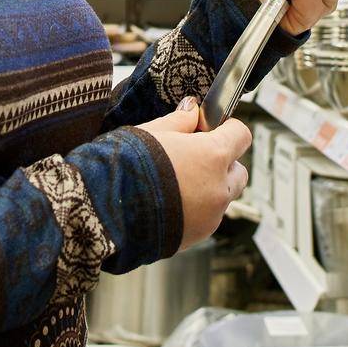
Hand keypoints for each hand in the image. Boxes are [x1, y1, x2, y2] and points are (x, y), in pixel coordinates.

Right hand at [141, 97, 251, 250]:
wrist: (105, 212)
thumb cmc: (127, 167)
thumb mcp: (153, 132)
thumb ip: (180, 120)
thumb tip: (193, 110)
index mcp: (213, 156)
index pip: (241, 135)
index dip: (227, 129)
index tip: (212, 128)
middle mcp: (219, 188)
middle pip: (238, 170)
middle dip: (223, 162)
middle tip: (194, 156)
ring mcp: (210, 216)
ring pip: (223, 197)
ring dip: (210, 188)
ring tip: (175, 183)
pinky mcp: (197, 236)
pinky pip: (206, 218)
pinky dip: (196, 210)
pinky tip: (168, 202)